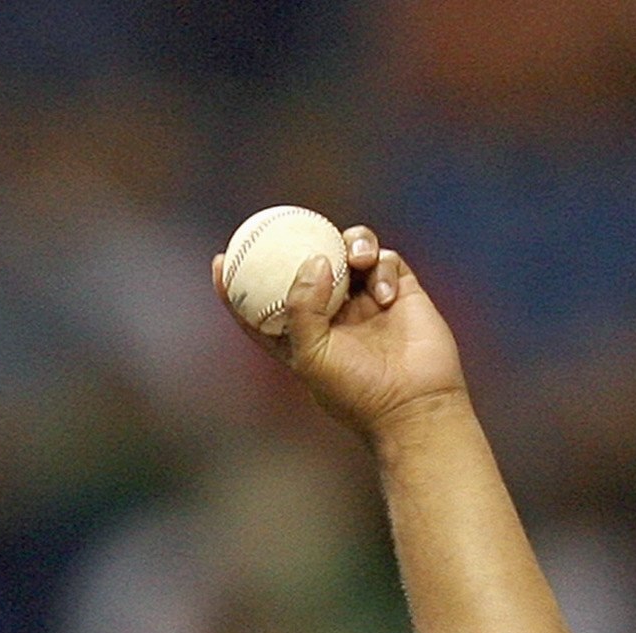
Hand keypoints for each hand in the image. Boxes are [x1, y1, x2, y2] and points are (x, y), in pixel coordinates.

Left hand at [212, 225, 468, 441]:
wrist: (415, 403)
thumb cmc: (356, 390)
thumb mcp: (312, 356)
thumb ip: (303, 308)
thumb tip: (313, 260)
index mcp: (300, 336)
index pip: (260, 306)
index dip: (237, 285)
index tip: (220, 262)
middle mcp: (330, 314)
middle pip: (306, 266)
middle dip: (297, 244)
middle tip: (291, 227)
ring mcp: (364, 300)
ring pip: (348, 251)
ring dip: (349, 243)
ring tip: (356, 258)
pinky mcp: (398, 291)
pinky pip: (385, 261)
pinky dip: (382, 268)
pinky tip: (385, 295)